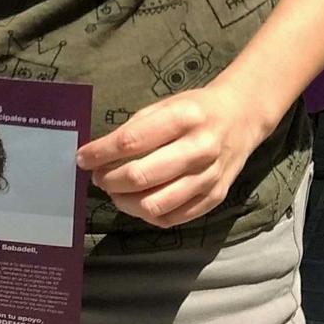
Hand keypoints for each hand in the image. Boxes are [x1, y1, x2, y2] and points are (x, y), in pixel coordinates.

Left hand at [76, 81, 275, 228]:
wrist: (241, 118)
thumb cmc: (195, 110)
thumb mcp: (165, 105)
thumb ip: (135, 129)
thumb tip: (99, 154)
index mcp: (184, 118)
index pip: (132, 141)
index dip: (101, 153)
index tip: (82, 158)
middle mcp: (199, 149)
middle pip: (141, 176)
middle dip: (109, 180)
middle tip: (96, 177)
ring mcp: (209, 178)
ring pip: (155, 204)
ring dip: (124, 202)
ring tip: (114, 191)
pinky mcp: (214, 198)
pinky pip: (173, 218)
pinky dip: (147, 214)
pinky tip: (138, 202)